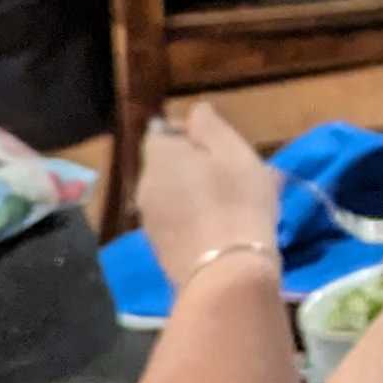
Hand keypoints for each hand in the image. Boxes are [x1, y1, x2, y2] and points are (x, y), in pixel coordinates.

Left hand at [138, 102, 283, 291]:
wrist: (225, 272)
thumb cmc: (237, 202)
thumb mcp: (234, 152)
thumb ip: (209, 126)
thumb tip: (193, 111)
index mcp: (160, 157)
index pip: (161, 132)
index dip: (188, 133)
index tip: (219, 143)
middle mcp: (145, 186)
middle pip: (166, 165)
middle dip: (193, 164)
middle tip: (232, 172)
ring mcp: (149, 221)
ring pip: (172, 194)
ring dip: (194, 192)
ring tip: (231, 200)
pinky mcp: (159, 248)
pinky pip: (176, 219)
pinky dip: (193, 216)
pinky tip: (221, 225)